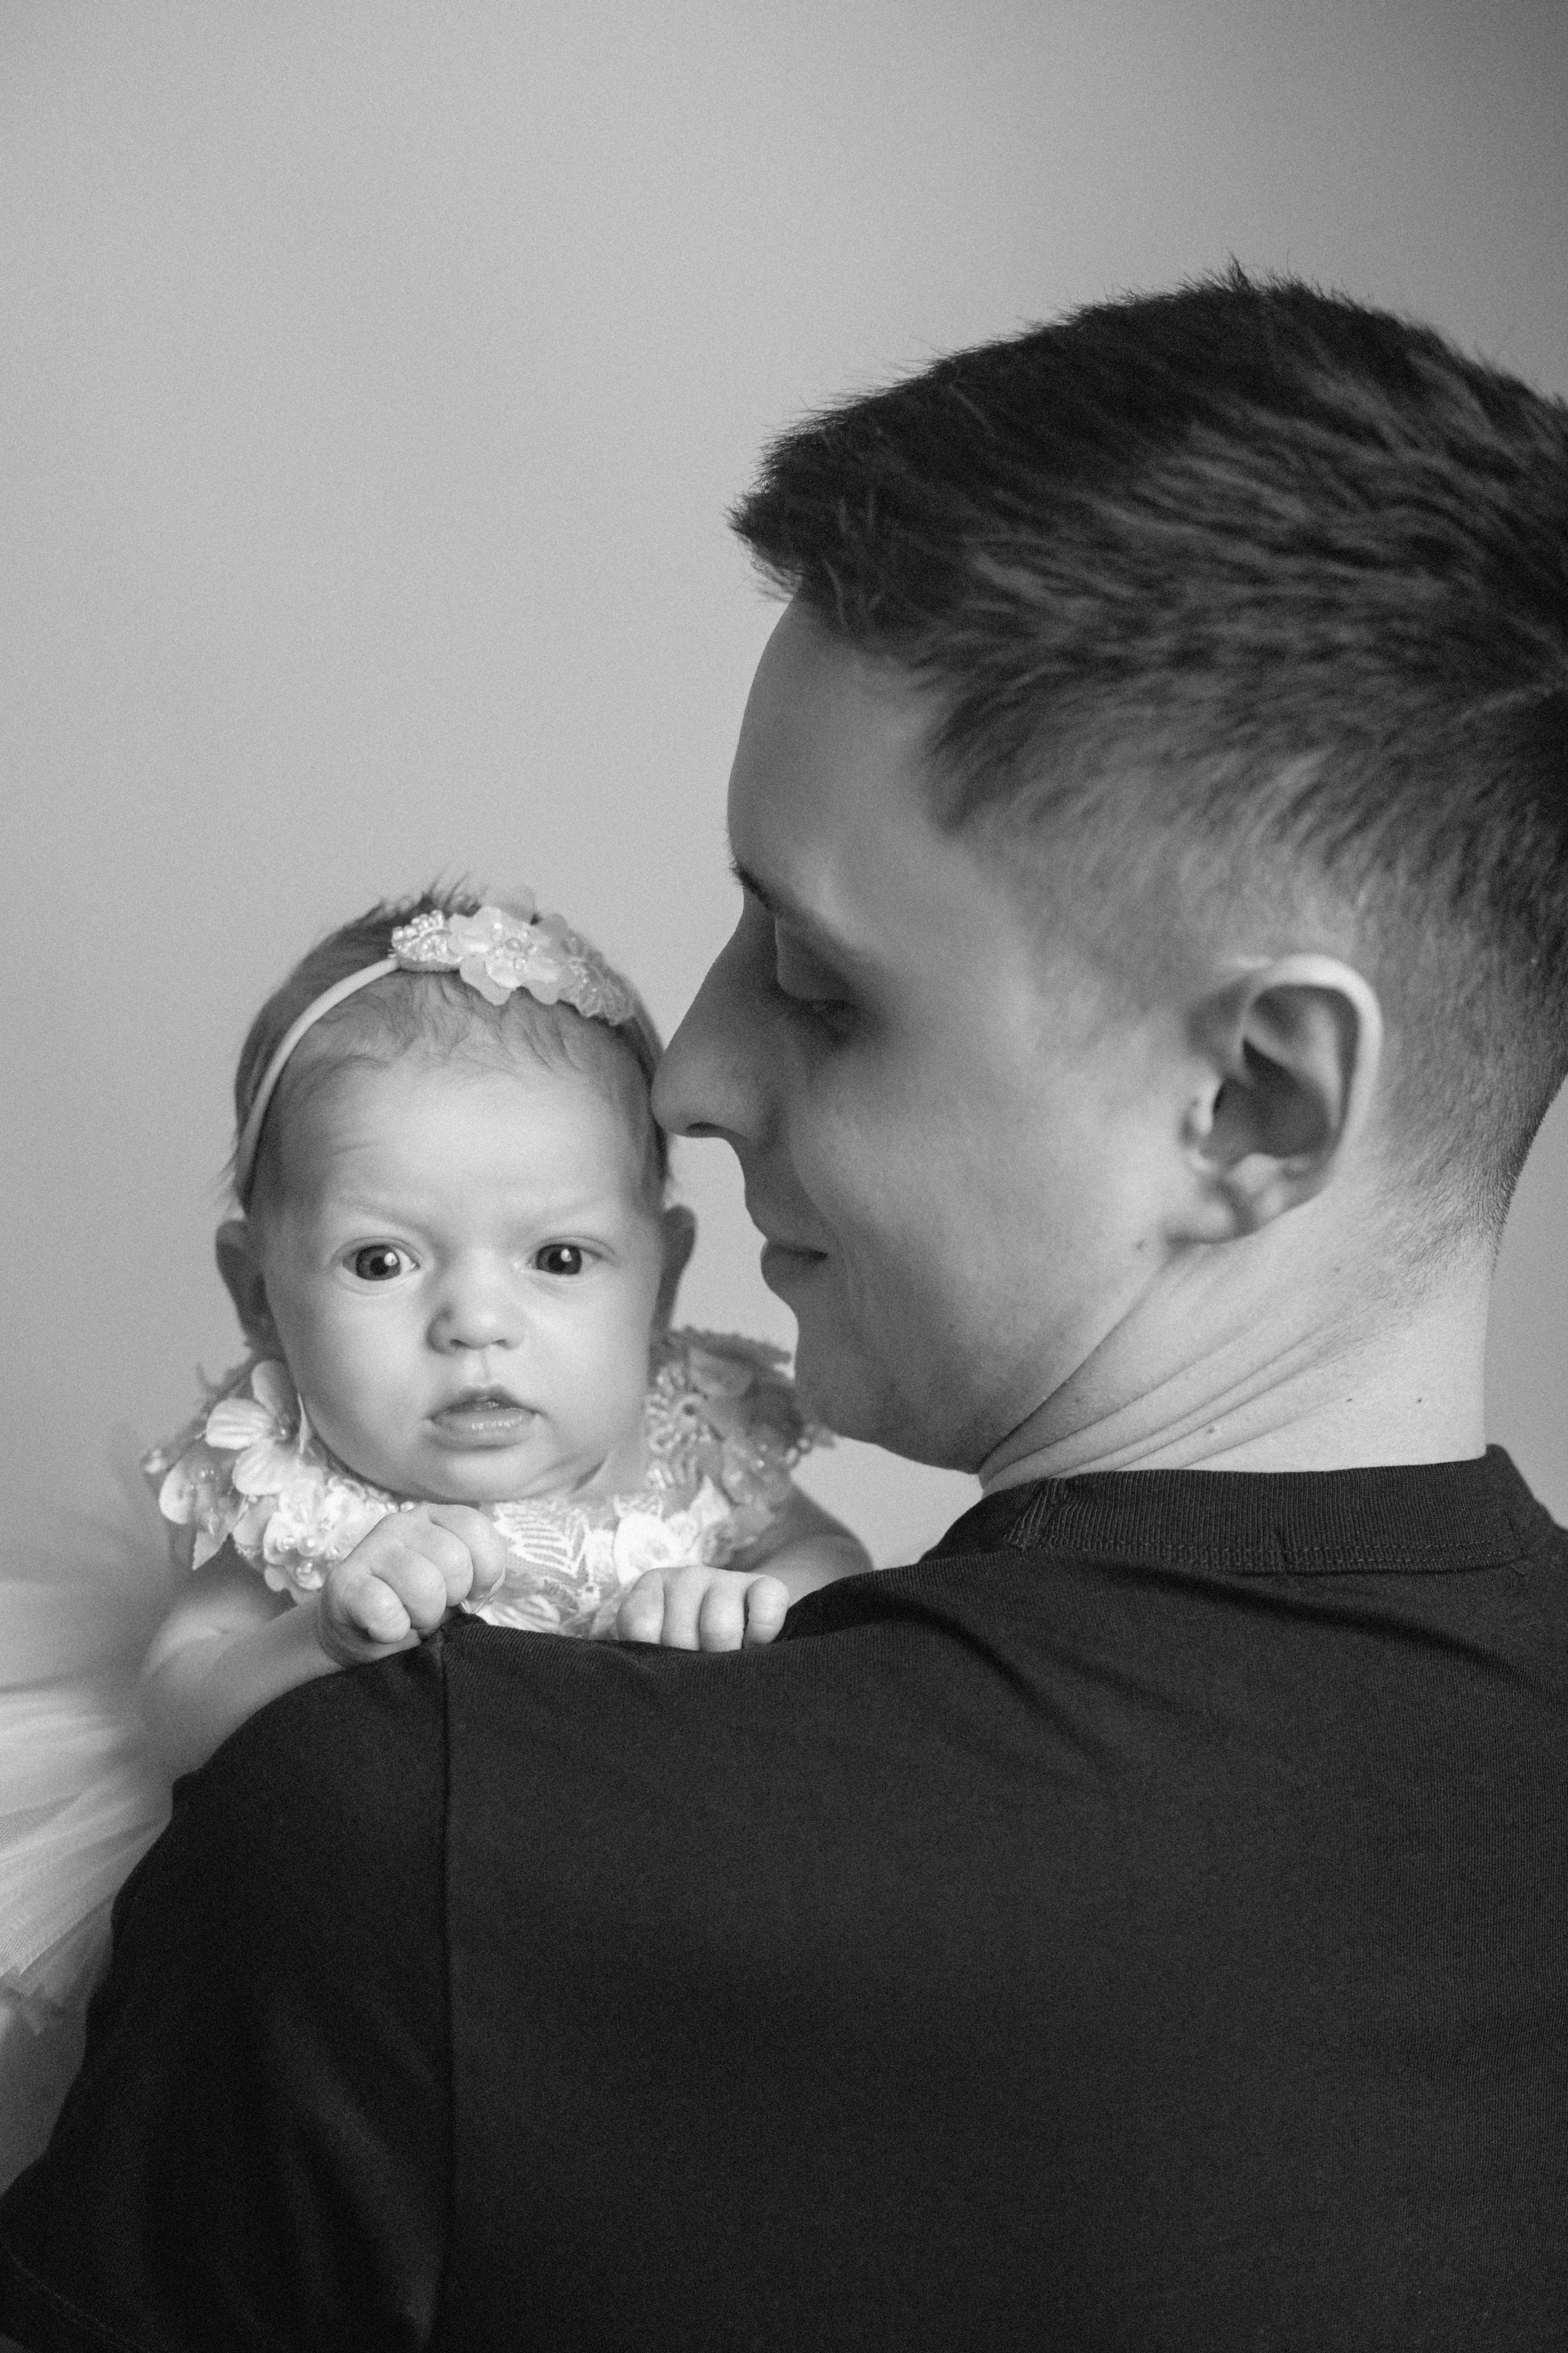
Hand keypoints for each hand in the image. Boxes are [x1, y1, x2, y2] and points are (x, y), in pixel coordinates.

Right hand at [316, 1505, 508, 1666]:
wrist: (358, 1636)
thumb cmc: (414, 1608)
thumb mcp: (455, 1589)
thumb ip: (480, 1578)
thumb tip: (482, 1590)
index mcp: (435, 1518)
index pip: (476, 1529)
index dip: (484, 1572)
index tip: (469, 1594)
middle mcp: (402, 1523)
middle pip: (455, 1560)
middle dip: (451, 1599)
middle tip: (431, 1608)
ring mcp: (371, 1548)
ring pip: (424, 1585)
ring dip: (423, 1616)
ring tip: (409, 1617)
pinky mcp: (344, 1582)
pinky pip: (385, 1610)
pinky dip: (393, 1629)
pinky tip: (385, 1627)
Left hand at [615, 1562, 790, 1650]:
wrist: (744, 1622)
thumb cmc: (689, 1646)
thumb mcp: (656, 1646)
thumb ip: (643, 1654)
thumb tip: (650, 1679)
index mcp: (654, 1586)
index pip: (642, 1627)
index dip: (655, 1655)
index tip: (666, 1660)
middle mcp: (688, 1576)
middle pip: (680, 1636)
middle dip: (690, 1664)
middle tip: (699, 1667)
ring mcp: (728, 1578)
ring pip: (719, 1629)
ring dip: (724, 1657)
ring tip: (725, 1663)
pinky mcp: (769, 1586)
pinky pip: (764, 1614)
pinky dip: (761, 1636)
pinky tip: (754, 1645)